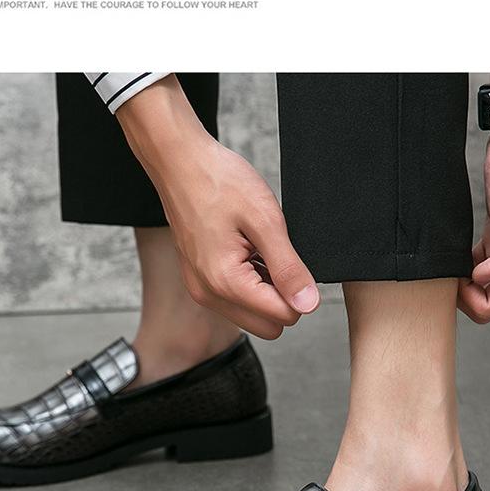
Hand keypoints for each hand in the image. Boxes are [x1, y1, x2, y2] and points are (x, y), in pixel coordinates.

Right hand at [117, 76, 319, 338]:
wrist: (180, 164)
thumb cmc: (219, 183)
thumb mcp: (265, 221)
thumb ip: (288, 268)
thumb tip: (309, 304)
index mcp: (226, 282)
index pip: (284, 316)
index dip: (299, 291)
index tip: (293, 259)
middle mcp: (209, 295)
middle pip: (269, 326)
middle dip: (283, 298)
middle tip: (278, 256)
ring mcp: (201, 290)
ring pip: (252, 316)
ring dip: (265, 291)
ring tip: (259, 249)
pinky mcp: (199, 282)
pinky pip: (235, 301)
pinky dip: (249, 284)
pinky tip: (247, 250)